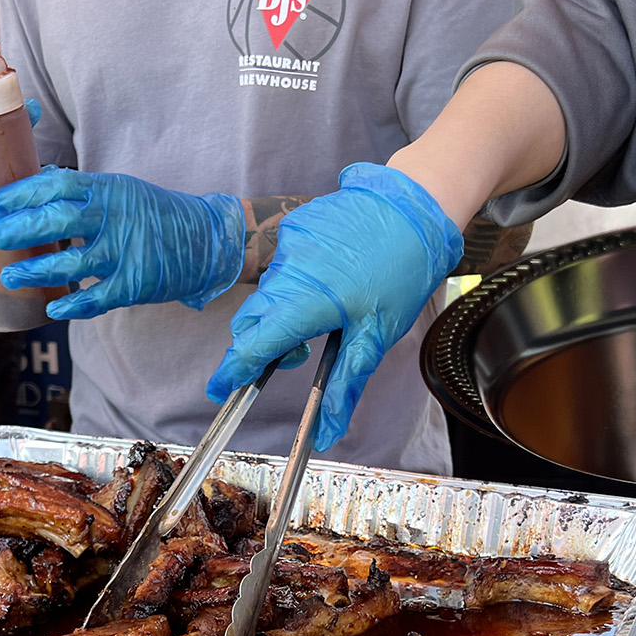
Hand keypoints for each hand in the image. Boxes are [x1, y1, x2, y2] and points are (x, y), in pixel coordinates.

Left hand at [0, 169, 245, 320]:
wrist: (204, 241)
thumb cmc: (154, 214)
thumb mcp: (120, 190)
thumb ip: (81, 191)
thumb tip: (35, 183)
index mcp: (107, 189)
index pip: (55, 184)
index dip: (21, 194)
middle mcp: (114, 218)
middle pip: (57, 220)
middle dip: (18, 229)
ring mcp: (124, 253)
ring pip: (71, 262)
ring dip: (34, 271)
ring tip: (9, 276)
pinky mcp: (133, 285)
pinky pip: (96, 298)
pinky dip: (71, 306)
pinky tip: (50, 309)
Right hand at [205, 162, 462, 450]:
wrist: (415, 204)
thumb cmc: (401, 270)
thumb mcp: (376, 336)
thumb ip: (344, 385)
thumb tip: (326, 431)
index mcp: (304, 303)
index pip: (252, 346)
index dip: (233, 372)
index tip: (220, 391)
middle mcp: (287, 272)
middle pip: (250, 321)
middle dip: (259, 346)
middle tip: (297, 355)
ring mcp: (288, 245)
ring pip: (267, 293)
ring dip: (281, 313)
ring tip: (325, 314)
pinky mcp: (295, 227)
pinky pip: (282, 265)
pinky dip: (294, 282)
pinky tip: (330, 280)